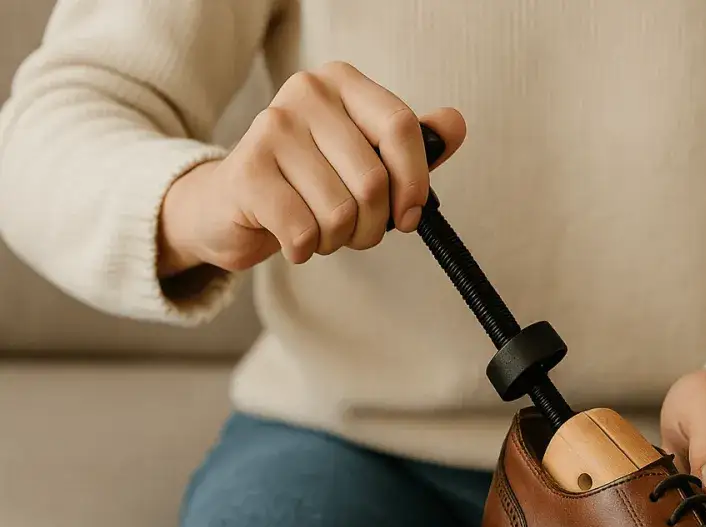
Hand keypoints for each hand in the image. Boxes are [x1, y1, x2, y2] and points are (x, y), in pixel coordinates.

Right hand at [158, 61, 466, 276]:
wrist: (234, 205)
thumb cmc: (311, 182)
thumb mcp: (367, 158)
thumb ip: (413, 145)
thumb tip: (455, 124)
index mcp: (343, 83)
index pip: (401, 127)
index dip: (415, 182)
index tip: (411, 215)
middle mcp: (306, 93)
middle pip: (373, 180)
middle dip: (374, 225)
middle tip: (357, 231)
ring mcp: (271, 128)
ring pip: (339, 212)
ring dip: (339, 240)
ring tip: (321, 230)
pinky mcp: (246, 170)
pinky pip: (303, 231)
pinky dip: (306, 249)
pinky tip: (294, 238)